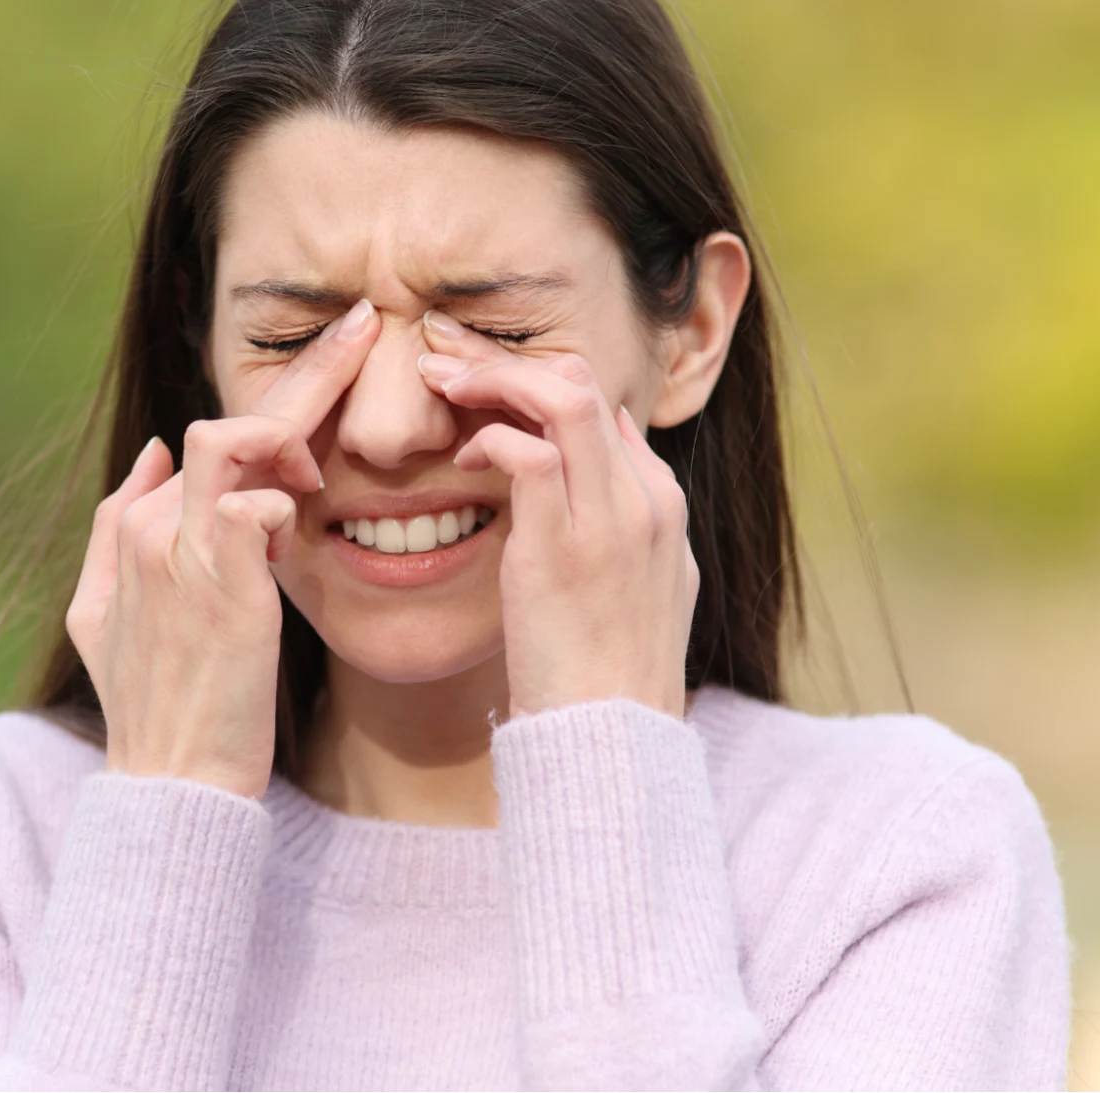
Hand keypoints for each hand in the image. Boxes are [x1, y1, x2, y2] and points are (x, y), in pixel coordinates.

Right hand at [65, 300, 381, 797]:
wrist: (171, 784)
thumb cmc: (157, 709)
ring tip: (328, 464)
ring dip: (293, 432)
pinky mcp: (220, 586)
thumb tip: (155, 449)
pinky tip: (306, 520)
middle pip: (228, 420)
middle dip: (307, 368)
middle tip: (366, 326)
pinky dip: (283, 503)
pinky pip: (253, 506)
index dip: (276, 410)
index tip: (333, 368)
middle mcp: (150, 528)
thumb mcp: (104, 618)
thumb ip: (117, 528)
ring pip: (233, 442)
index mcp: (134, 527)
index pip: (210, 440)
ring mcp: (179, 555)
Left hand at [417, 328, 695, 720]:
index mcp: (660, 505)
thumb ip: (615, 530)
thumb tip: (584, 479)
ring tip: (441, 380)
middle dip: (507, 358)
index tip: (480, 380)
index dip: (536, 380)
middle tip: (445, 357)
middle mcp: (645, 500)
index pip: (603, 403)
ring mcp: (611, 521)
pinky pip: (527, 454)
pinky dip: (488, 439)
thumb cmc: (604, 676)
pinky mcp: (564, 549)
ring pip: (562, 396)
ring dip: (492, 376)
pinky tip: (460, 459)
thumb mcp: (633, 591)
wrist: (615, 743)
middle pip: (584, 381)